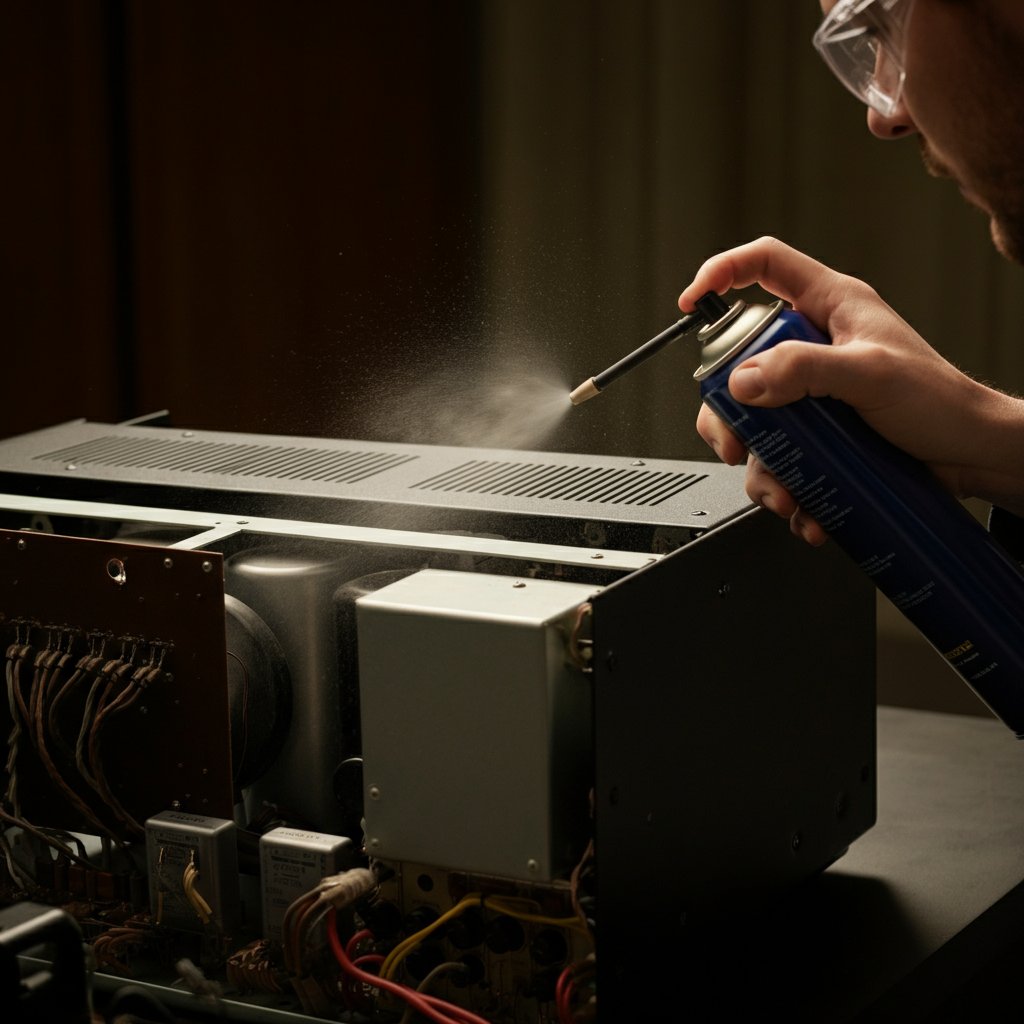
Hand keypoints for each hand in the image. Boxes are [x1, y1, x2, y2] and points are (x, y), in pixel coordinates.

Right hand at [679, 237, 1023, 542]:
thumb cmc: (942, 402)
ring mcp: (811, 394)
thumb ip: (805, 369)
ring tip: (783, 492)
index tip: (690, 303)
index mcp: (828, 308)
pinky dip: (783, 487)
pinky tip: (803, 505)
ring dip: (758, 466)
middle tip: (734, 441)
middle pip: (738, 362)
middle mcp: (812, 348)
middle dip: (726, 412)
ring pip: (753, 422)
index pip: (764, 267)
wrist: (970, 457)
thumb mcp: (871, 374)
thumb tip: (743, 379)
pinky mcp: (817, 434)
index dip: (721, 274)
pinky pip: (779, 458)